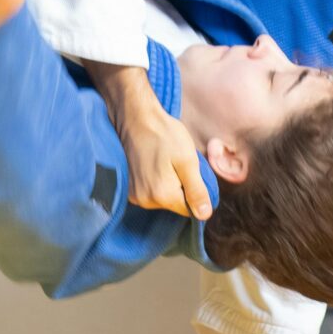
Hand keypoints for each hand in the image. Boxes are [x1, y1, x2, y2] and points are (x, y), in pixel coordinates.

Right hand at [117, 93, 208, 219]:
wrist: (135, 118)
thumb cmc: (164, 135)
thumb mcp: (188, 160)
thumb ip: (197, 190)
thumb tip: (205, 216)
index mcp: (163, 196)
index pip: (189, 210)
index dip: (196, 193)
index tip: (190, 172)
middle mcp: (145, 201)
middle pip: (174, 204)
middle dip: (180, 188)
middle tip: (176, 164)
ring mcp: (134, 195)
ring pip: (162, 199)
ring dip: (167, 184)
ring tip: (163, 162)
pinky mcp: (128, 188)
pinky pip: (149, 193)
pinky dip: (154, 182)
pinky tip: (152, 165)